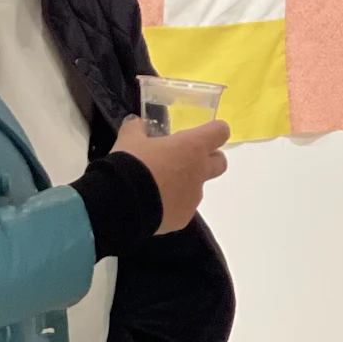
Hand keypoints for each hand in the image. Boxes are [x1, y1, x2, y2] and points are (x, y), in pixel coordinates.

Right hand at [114, 115, 229, 232]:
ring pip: (196, 188)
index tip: (200, 133)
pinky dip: (171, 204)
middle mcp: (199, 172)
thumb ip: (135, 128)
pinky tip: (151, 203)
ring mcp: (193, 198)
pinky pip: (181, 208)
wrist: (122, 202)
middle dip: (209, 159)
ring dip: (183, 184)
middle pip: (220, 163)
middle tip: (186, 158)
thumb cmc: (131, 163)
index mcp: (192, 147)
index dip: (213, 131)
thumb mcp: (128, 139)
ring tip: (156, 185)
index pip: (220, 131)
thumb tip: (135, 122)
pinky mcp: (183, 218)